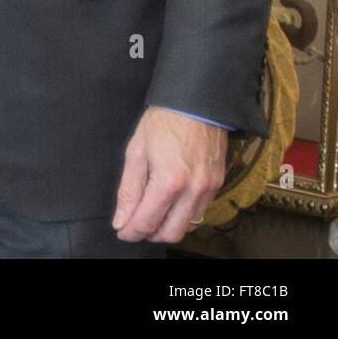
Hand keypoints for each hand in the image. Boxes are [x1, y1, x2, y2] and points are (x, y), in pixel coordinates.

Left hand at [112, 107, 226, 242]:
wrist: (195, 104)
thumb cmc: (162, 123)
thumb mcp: (136, 152)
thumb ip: (129, 190)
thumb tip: (121, 220)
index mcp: (169, 181)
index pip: (148, 221)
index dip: (131, 231)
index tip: (122, 232)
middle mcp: (193, 190)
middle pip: (171, 233)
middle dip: (150, 234)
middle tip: (135, 224)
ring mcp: (209, 189)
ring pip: (187, 226)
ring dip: (167, 226)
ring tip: (151, 212)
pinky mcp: (217, 186)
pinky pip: (200, 212)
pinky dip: (182, 215)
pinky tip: (170, 202)